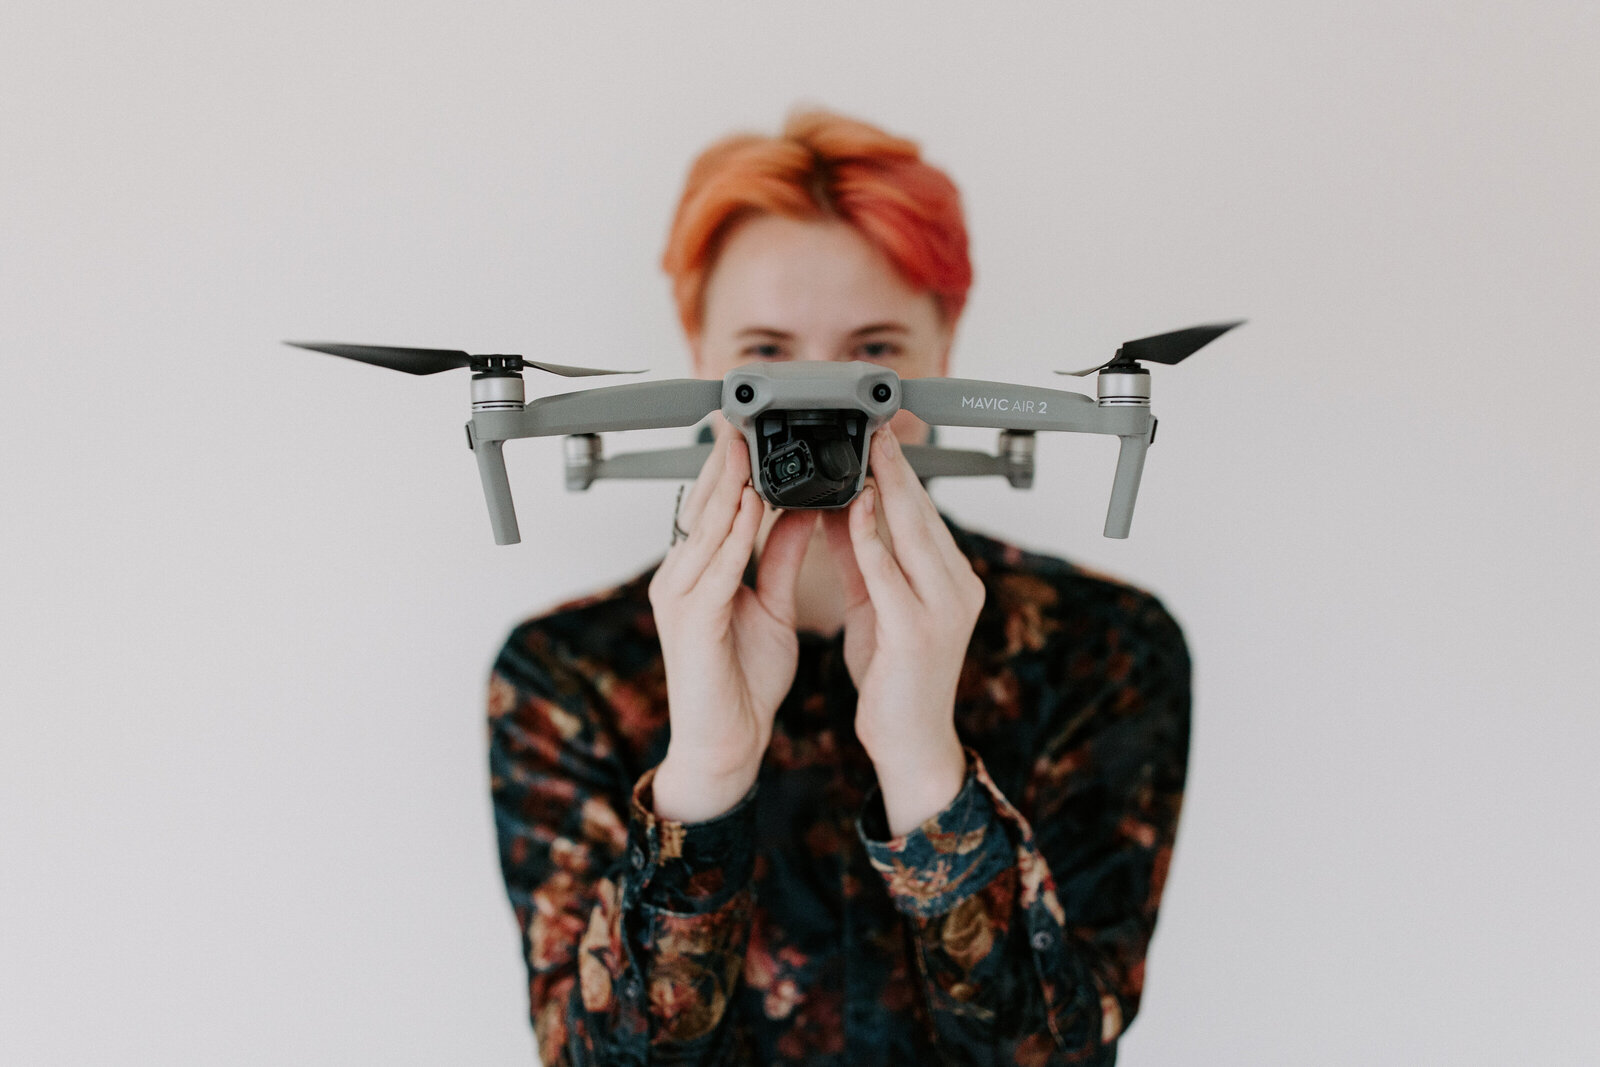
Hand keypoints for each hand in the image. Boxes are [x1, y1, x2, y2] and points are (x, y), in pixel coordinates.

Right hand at [647, 426, 812, 821]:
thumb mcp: (771, 605)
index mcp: (697, 574)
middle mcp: (680, 579)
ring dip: (729, 487)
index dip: (730, 470)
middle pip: (702, 509)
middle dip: (724, 465)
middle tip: (744, 422)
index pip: (712, 510)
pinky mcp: (690, 622)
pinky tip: (752, 508)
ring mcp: (679, 599)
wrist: (725, 744)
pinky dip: (735, 535)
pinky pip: (715, 568)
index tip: (751, 433)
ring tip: (749, 449)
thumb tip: (798, 513)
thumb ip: (779, 558)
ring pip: (706, 529)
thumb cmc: (742, 681)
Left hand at [821, 427, 984, 830]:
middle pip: (925, 516)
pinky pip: (889, 573)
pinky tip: (853, 509)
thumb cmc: (894, 677)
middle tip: (875, 431)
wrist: (909, 743)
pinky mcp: (917, 632)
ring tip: (866, 455)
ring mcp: (943, 611)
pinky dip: (870, 537)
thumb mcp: (875, 606)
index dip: (902, 476)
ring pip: (913, 535)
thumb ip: (862, 558)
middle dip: (898, 470)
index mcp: (953, 582)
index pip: (926, 517)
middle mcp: (958, 590)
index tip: (880, 441)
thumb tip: (842, 508)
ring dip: (887, 490)